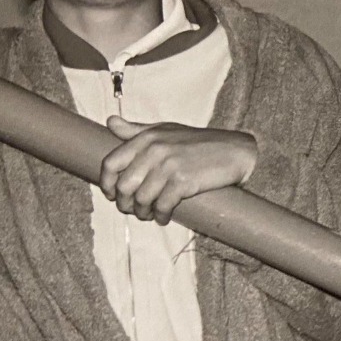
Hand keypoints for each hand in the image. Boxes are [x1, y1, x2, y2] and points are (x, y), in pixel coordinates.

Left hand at [101, 116, 256, 224]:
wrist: (234, 150)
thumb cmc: (199, 142)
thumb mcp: (165, 130)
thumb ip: (136, 130)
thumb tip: (110, 122)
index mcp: (146, 138)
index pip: (111, 163)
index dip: (106, 183)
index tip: (112, 194)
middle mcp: (154, 151)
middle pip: (124, 186)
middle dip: (124, 203)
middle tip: (132, 209)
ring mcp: (169, 167)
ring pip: (141, 199)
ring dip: (142, 212)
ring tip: (149, 215)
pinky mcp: (184, 182)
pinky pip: (162, 206)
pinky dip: (161, 216)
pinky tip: (164, 217)